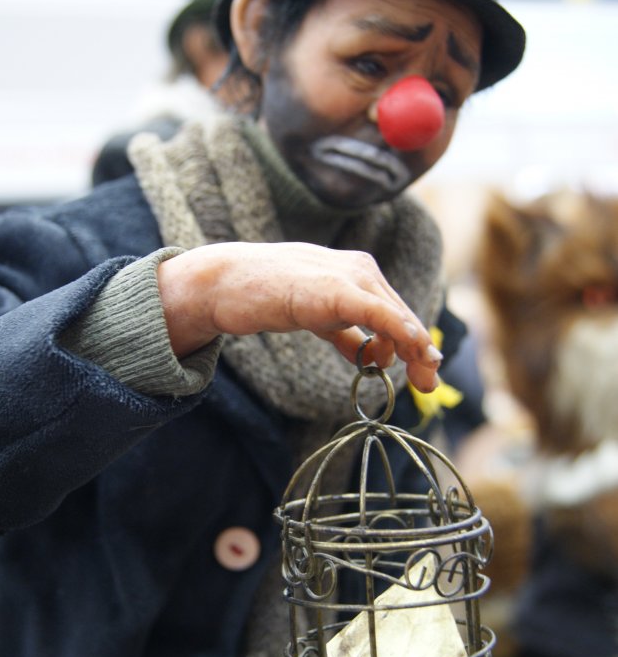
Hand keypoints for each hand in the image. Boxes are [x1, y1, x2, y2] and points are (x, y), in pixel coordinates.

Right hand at [157, 242, 441, 391]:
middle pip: (404, 316)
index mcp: (358, 274)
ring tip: (422, 378)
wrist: (227, 282)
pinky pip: (377, 312)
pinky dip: (400, 330)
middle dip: (420, 354)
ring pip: (397, 316)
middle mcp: (360, 270)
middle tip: (430, 386)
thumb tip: (371, 357)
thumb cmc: (267, 295)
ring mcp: (348, 276)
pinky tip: (414, 347)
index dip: (416, 346)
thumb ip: (347, 334)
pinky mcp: (334, 289)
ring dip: (416, 349)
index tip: (426, 377)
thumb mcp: (317, 316)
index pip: (397, 313)